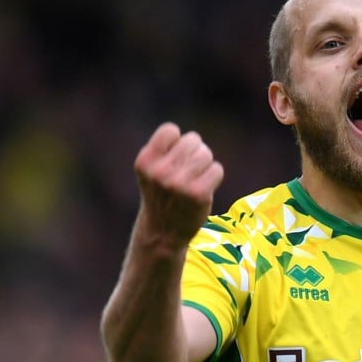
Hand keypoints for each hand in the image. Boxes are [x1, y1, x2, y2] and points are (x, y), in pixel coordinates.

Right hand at [133, 122, 224, 249]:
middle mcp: (159, 171)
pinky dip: (214, 177)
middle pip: (193, 140)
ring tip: (195, 179)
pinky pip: (217, 169)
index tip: (174, 158)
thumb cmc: (162, 194)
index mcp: (145, 161)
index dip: (177, 141)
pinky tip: (204, 188)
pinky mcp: (198, 194)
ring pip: (206, 154)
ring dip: (205, 165)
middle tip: (188, 170)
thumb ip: (166, 150)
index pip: (170, 130)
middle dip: (195, 151)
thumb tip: (194, 139)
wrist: (163, 231)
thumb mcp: (151, 170)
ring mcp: (179, 183)